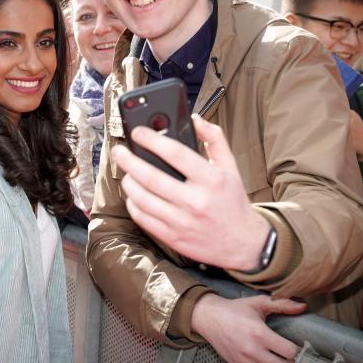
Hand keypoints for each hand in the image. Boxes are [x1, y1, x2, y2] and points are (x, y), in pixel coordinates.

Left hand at [112, 114, 269, 270]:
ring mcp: (182, 222)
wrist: (243, 243)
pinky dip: (132, 203)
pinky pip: (142, 218)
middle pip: (151, 177)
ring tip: (126, 171)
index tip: (138, 132)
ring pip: (142, 199)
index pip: (176, 153)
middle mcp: (196, 202)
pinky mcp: (173, 238)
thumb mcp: (230, 167)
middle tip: (119, 151)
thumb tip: (195, 119)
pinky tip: (133, 194)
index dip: (152, 140)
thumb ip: (214, 139)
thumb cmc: (232, 201)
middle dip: (129, 160)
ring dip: (128, 182)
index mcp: (211, 180)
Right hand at [191, 293, 304, 362]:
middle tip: (287, 354)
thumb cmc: (234, 310)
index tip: (293, 344)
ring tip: (277, 358)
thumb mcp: (258, 303)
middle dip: (289, 362)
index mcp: (259, 334)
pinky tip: (264, 361)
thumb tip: (302, 307)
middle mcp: (252, 350)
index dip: (295, 348)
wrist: (209, 318)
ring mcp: (244, 361)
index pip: (289, 351)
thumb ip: (282, 304)